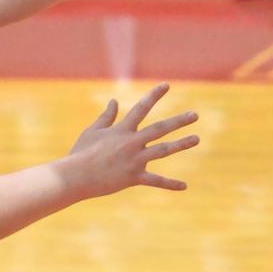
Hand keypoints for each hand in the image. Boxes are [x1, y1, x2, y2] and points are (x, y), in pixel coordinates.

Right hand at [67, 83, 197, 196]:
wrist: (76, 175)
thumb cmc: (81, 152)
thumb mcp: (93, 131)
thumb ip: (106, 117)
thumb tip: (114, 101)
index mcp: (122, 130)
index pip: (141, 108)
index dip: (154, 95)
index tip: (166, 85)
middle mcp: (131, 142)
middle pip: (159, 128)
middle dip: (178, 121)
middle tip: (194, 115)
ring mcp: (134, 160)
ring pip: (163, 150)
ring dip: (181, 144)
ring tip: (196, 138)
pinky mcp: (134, 177)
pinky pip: (155, 180)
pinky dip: (170, 184)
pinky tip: (184, 186)